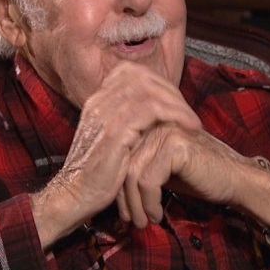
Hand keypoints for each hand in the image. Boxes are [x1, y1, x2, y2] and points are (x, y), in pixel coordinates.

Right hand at [30, 61, 201, 246]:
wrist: (74, 196)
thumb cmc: (97, 174)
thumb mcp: (110, 140)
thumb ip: (125, 121)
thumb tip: (152, 112)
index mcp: (97, 100)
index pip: (131, 73)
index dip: (157, 83)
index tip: (175, 103)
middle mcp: (99, 101)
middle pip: (143, 77)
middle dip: (172, 92)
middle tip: (189, 112)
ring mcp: (106, 114)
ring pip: (151, 91)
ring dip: (178, 104)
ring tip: (194, 122)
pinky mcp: (115, 131)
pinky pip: (153, 110)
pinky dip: (176, 115)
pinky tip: (189, 128)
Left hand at [118, 122, 253, 227]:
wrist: (235, 179)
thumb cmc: (201, 177)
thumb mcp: (165, 170)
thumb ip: (142, 169)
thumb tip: (114, 187)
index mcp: (151, 126)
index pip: (122, 156)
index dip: (119, 186)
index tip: (123, 212)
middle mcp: (156, 125)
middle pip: (125, 165)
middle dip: (124, 198)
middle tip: (130, 221)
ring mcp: (166, 133)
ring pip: (134, 174)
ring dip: (136, 205)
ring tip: (144, 222)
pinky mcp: (175, 147)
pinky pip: (149, 181)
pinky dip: (149, 203)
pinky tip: (158, 215)